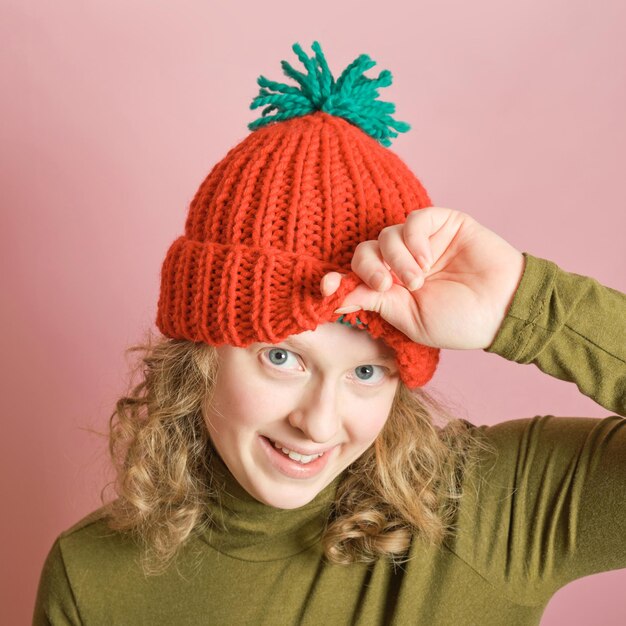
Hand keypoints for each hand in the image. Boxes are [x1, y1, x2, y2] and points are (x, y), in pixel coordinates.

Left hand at [321, 206, 525, 349]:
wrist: (503, 309)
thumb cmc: (458, 321)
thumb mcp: (408, 319)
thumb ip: (374, 302)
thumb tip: (336, 296)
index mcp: (391, 288)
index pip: (354, 276)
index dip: (337, 278)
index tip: (327, 287)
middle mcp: (401, 263)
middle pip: (364, 251)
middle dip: (368, 268)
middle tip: (386, 285)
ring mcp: (420, 243)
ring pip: (385, 235)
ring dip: (397, 259)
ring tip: (419, 280)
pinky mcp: (441, 224)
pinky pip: (412, 220)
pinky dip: (413, 240)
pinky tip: (427, 259)